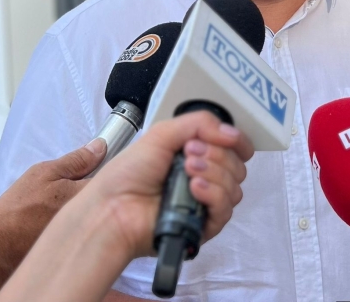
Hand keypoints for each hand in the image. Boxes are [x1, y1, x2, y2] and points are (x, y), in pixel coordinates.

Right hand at [0, 138, 106, 262]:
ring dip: (88, 208)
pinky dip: (79, 224)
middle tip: (74, 189)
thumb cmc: (20, 209)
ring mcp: (86, 235)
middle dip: (98, 191)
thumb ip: (77, 160)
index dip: (105, 171)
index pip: (112, 179)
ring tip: (61, 207)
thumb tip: (100, 146)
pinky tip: (57, 223)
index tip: (95, 168)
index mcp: (88, 195)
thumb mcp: (44, 173)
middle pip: (107, 199)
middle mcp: (93, 217)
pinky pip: (85, 229)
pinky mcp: (76, 248)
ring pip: (96, 214)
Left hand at [88, 110, 253, 258]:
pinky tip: (194, 187)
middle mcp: (203, 177)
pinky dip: (213, 194)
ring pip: (234, 186)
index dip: (236, 140)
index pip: (232, 147)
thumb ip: (199, 123)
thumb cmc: (127, 174)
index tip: (228, 136)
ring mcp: (204, 202)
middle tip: (190, 152)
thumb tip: (231, 132)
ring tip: (187, 168)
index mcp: (195, 155)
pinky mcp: (203, 226)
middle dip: (217, 153)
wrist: (112, 208)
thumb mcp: (162, 134)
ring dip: (214, 172)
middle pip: (237, 165)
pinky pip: (225, 209)